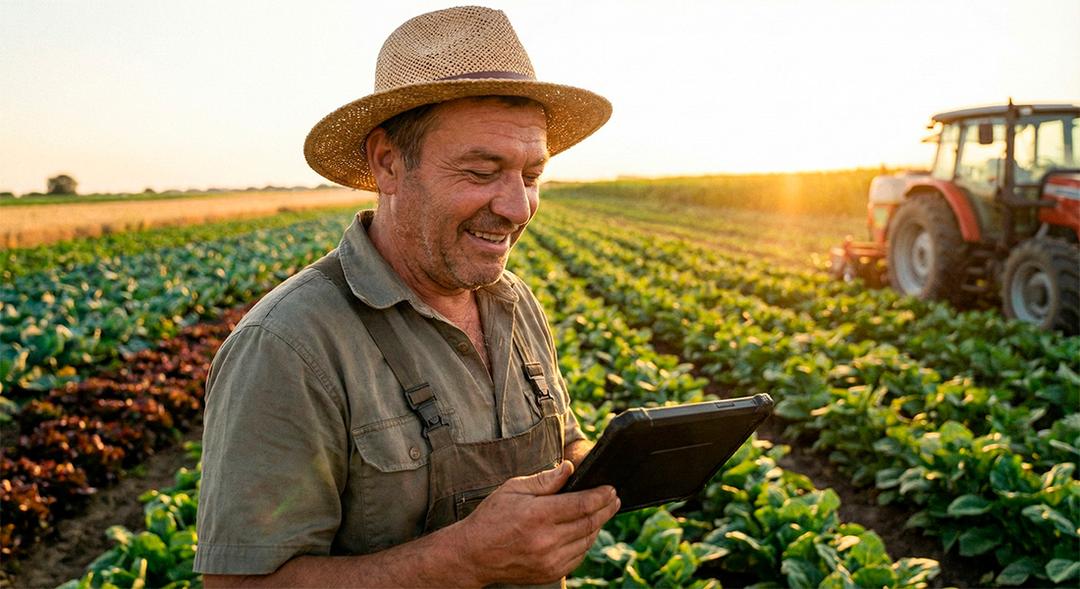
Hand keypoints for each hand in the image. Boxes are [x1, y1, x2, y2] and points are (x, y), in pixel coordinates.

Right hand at [454, 461, 619, 585]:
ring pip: (587, 541)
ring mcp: (550, 560)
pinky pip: (578, 556)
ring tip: (604, 511)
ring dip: (599, 525)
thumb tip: (569, 468)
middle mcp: (547, 541)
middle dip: (606, 509)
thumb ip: (545, 480)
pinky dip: (586, 542)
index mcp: (538, 516)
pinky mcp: (550, 573)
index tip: (610, 488)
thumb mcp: (514, 489)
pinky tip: (586, 530)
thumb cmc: (492, 518)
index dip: (601, 495)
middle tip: (614, 498)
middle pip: (590, 523)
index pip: (582, 504)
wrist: (474, 554)